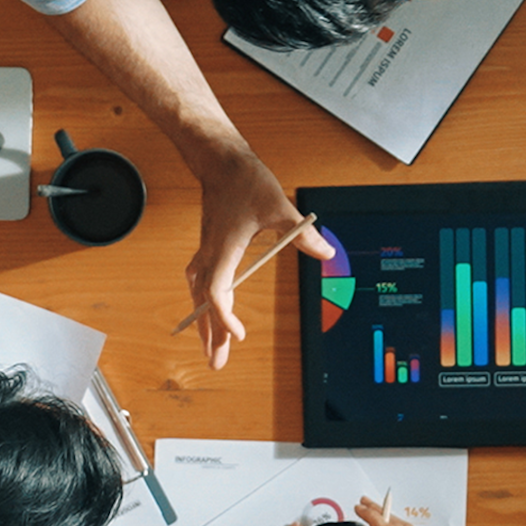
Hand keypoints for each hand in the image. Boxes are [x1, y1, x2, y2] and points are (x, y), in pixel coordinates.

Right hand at [185, 149, 332, 370]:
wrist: (220, 161)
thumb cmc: (245, 181)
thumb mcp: (281, 207)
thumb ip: (302, 233)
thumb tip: (326, 253)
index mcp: (225, 247)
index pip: (218, 291)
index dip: (225, 317)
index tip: (239, 334)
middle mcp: (211, 253)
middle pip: (204, 303)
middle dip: (210, 335)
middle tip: (216, 363)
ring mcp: (207, 251)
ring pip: (199, 295)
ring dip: (204, 323)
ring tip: (210, 349)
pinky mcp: (208, 248)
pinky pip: (201, 283)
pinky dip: (203, 304)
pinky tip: (207, 315)